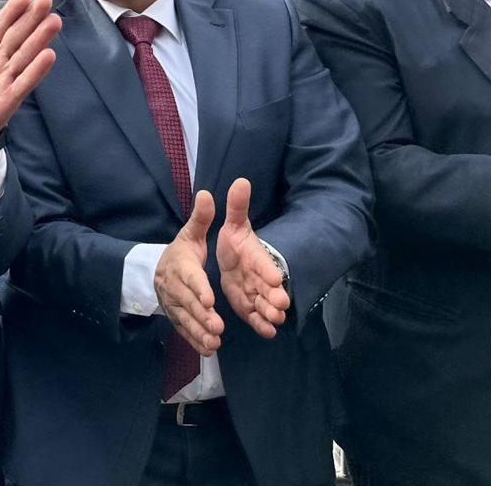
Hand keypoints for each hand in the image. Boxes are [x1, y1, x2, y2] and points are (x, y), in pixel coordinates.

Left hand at [0, 0, 60, 149]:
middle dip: (32, 19)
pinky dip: (36, 69)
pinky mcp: (11, 97)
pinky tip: (49, 55)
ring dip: (40, 39)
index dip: (13, 11)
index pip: (3, 25)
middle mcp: (2, 60)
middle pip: (19, 36)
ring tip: (54, 21)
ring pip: (26, 55)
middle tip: (47, 0)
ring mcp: (8, 77)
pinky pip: (25, 81)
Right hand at [154, 191, 224, 356]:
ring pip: (186, 319)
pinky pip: (184, 330)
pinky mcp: (176, 318)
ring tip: (215, 341)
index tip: (210, 298)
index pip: (189, 277)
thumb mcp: (189, 233)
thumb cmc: (180, 252)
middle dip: (202, 315)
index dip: (198, 288)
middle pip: (188, 302)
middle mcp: (174, 287)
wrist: (155, 271)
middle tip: (218, 326)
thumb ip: (201, 217)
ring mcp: (173, 305)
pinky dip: (195, 341)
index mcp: (180, 265)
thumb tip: (207, 193)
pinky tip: (209, 349)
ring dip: (200, 332)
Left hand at [217, 178, 289, 337]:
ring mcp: (256, 292)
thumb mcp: (234, 223)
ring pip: (266, 303)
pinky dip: (261, 323)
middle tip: (280, 303)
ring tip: (274, 319)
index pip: (264, 262)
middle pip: (270, 287)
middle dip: (276, 295)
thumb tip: (240, 180)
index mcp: (255, 255)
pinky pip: (256, 316)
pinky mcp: (249, 305)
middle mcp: (260, 276)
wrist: (231, 259)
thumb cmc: (235, 240)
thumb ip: (237, 206)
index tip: (275, 277)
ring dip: (270, 312)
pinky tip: (266, 331)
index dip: (268, 269)